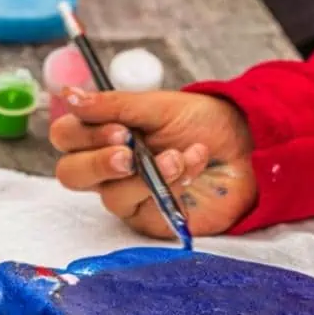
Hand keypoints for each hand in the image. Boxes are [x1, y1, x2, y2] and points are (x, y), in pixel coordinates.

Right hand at [50, 88, 256, 238]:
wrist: (247, 147)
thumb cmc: (202, 123)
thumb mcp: (159, 106)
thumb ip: (115, 105)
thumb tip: (69, 95)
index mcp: (104, 134)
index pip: (67, 137)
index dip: (82, 134)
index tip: (118, 128)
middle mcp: (110, 168)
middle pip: (72, 174)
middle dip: (99, 163)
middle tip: (129, 154)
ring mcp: (130, 196)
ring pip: (111, 196)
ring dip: (148, 174)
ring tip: (180, 157)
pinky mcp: (152, 219)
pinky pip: (145, 209)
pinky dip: (170, 186)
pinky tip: (193, 166)